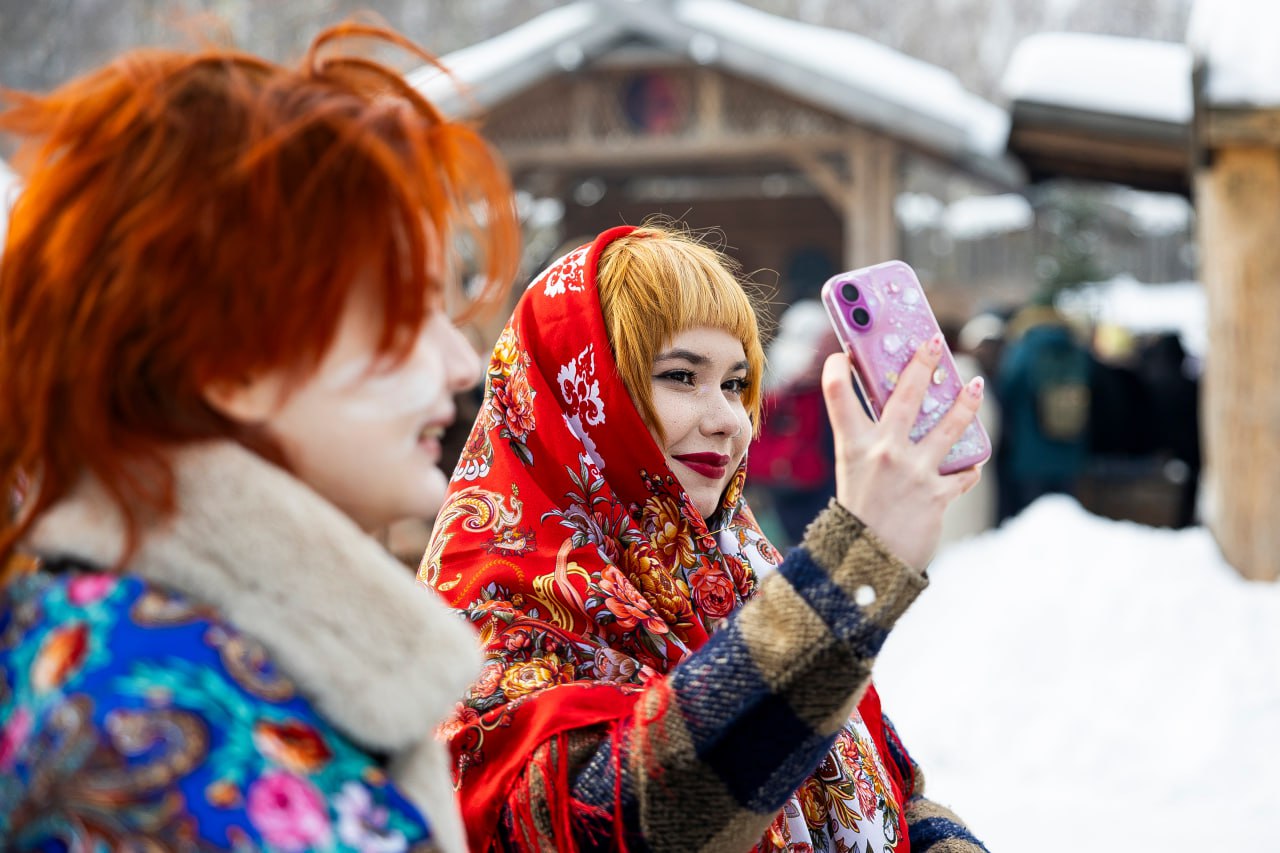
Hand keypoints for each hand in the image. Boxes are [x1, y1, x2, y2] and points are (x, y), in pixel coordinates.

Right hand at [821, 334, 983, 569]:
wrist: (869, 561)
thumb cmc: (860, 513)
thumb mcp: (853, 471)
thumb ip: (870, 443)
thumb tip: (898, 412)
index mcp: (853, 447)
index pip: (837, 396)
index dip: (836, 370)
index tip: (841, 355)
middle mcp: (884, 453)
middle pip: (907, 394)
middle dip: (923, 362)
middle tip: (935, 340)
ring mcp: (914, 472)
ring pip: (950, 424)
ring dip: (966, 401)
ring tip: (974, 384)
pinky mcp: (938, 493)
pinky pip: (963, 471)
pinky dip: (968, 466)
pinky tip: (972, 461)